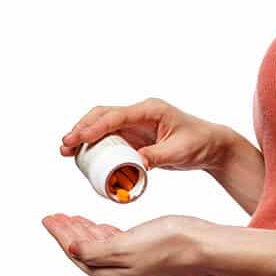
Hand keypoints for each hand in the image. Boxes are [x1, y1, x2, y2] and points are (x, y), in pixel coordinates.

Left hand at [42, 213, 216, 275]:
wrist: (207, 247)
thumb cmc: (171, 243)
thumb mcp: (127, 246)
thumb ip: (96, 251)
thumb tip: (72, 251)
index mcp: (111, 275)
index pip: (77, 252)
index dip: (61, 234)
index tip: (48, 219)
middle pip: (85, 252)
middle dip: (69, 233)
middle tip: (55, 217)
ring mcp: (133, 270)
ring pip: (100, 249)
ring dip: (85, 232)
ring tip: (72, 219)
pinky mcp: (146, 260)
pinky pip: (116, 247)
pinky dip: (103, 235)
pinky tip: (99, 227)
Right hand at [60, 97, 233, 171]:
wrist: (209, 146)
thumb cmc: (198, 143)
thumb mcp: (179, 151)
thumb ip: (157, 156)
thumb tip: (136, 165)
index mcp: (150, 110)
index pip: (116, 116)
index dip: (95, 127)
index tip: (80, 139)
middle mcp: (138, 113)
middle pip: (102, 115)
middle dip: (81, 128)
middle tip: (65, 145)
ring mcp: (134, 124)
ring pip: (101, 125)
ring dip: (83, 135)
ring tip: (66, 151)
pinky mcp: (132, 136)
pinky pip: (107, 137)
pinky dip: (92, 144)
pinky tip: (80, 155)